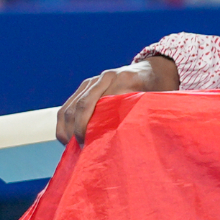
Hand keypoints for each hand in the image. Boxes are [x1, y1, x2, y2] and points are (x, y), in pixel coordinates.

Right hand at [57, 53, 177, 143]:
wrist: (151, 70)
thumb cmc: (156, 89)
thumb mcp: (154, 99)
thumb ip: (141, 111)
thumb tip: (124, 135)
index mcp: (120, 79)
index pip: (95, 104)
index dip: (86, 125)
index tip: (88, 143)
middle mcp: (102, 78)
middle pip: (79, 106)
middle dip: (76, 130)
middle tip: (81, 149)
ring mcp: (91, 82)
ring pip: (68, 107)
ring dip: (66, 128)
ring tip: (72, 146)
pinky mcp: (84, 88)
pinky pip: (67, 106)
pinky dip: (64, 124)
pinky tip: (68, 138)